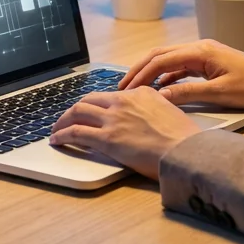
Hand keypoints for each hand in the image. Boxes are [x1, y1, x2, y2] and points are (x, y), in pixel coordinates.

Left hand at [50, 89, 201, 179]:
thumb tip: (143, 117)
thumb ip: (152, 109)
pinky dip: (62, 135)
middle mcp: (123, 101)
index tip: (88, 112)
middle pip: (88, 100)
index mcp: (140, 93)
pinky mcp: (107, 138)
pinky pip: (76, 132)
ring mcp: (113, 119)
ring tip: (56, 130)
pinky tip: (57, 140)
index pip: (108, 95)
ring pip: (77, 113)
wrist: (186, 151)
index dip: (94, 105)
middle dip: (73, 110)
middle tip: (67, 119)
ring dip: (62, 121)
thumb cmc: (183, 139)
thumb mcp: (169, 111)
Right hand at [119, 40, 243, 109]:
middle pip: (160, 55)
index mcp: (200, 51)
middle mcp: (199, 48)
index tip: (126, 89)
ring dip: (151, 73)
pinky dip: (166, 77)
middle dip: (139, 69)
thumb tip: (158, 97)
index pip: (160, 60)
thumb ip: (187, 93)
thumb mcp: (219, 93)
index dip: (140, 74)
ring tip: (136, 89)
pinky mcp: (208, 63)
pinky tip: (159, 89)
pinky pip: (180, 67)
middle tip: (122, 86)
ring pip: (169, 60)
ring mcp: (204, 54)